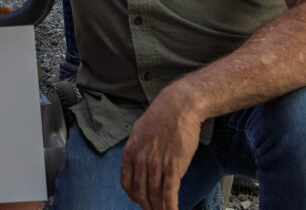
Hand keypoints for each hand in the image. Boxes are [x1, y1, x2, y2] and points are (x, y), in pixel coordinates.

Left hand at [120, 83, 201, 209]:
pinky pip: (169, 193)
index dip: (133, 195)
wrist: (179, 106)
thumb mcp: (141, 130)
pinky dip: (170, 207)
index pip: (126, 182)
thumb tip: (141, 162)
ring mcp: (156, 164)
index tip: (140, 200)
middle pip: (141, 193)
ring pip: (155, 196)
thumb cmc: (162, 115)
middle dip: (147, 206)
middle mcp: (141, 160)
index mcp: (131, 151)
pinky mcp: (173, 167)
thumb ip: (139, 148)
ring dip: (159, 209)